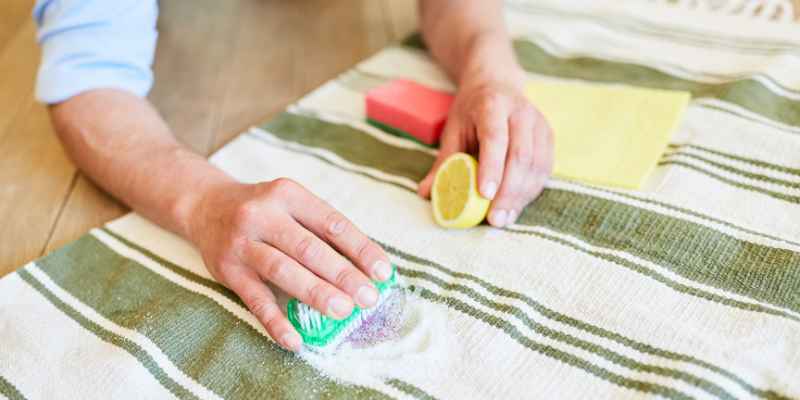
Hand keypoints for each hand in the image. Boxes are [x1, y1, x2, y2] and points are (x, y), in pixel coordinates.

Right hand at [188, 178, 391, 350]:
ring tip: (343, 311)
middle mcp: (263, 215)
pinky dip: (275, 321)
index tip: (383, 272)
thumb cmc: (264, 210)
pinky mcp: (227, 270)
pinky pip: (254, 300)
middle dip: (342, 275)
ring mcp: (242, 243)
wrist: (205, 206)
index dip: (360, 248)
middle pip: (309, 248)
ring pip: (283, 271)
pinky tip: (295, 340)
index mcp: (288, 194)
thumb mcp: (291, 204)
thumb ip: (323, 229)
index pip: (332, 223)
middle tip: (368, 298)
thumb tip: (367, 266)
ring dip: (315, 293)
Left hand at [419, 78, 553, 226]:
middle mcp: (520, 112)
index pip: (495, 138)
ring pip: (536, 165)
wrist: (497, 85)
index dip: (491, 167)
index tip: (485, 194)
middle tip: (495, 219)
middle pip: (520, 155)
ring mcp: (539, 123)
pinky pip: (544, 169)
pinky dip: (531, 191)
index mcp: (492, 105)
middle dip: (508, 191)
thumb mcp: (453, 130)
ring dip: (521, 196)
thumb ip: (443, 162)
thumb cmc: (471, 112)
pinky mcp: (548, 137)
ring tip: (504, 218)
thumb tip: (425, 193)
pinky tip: (515, 206)